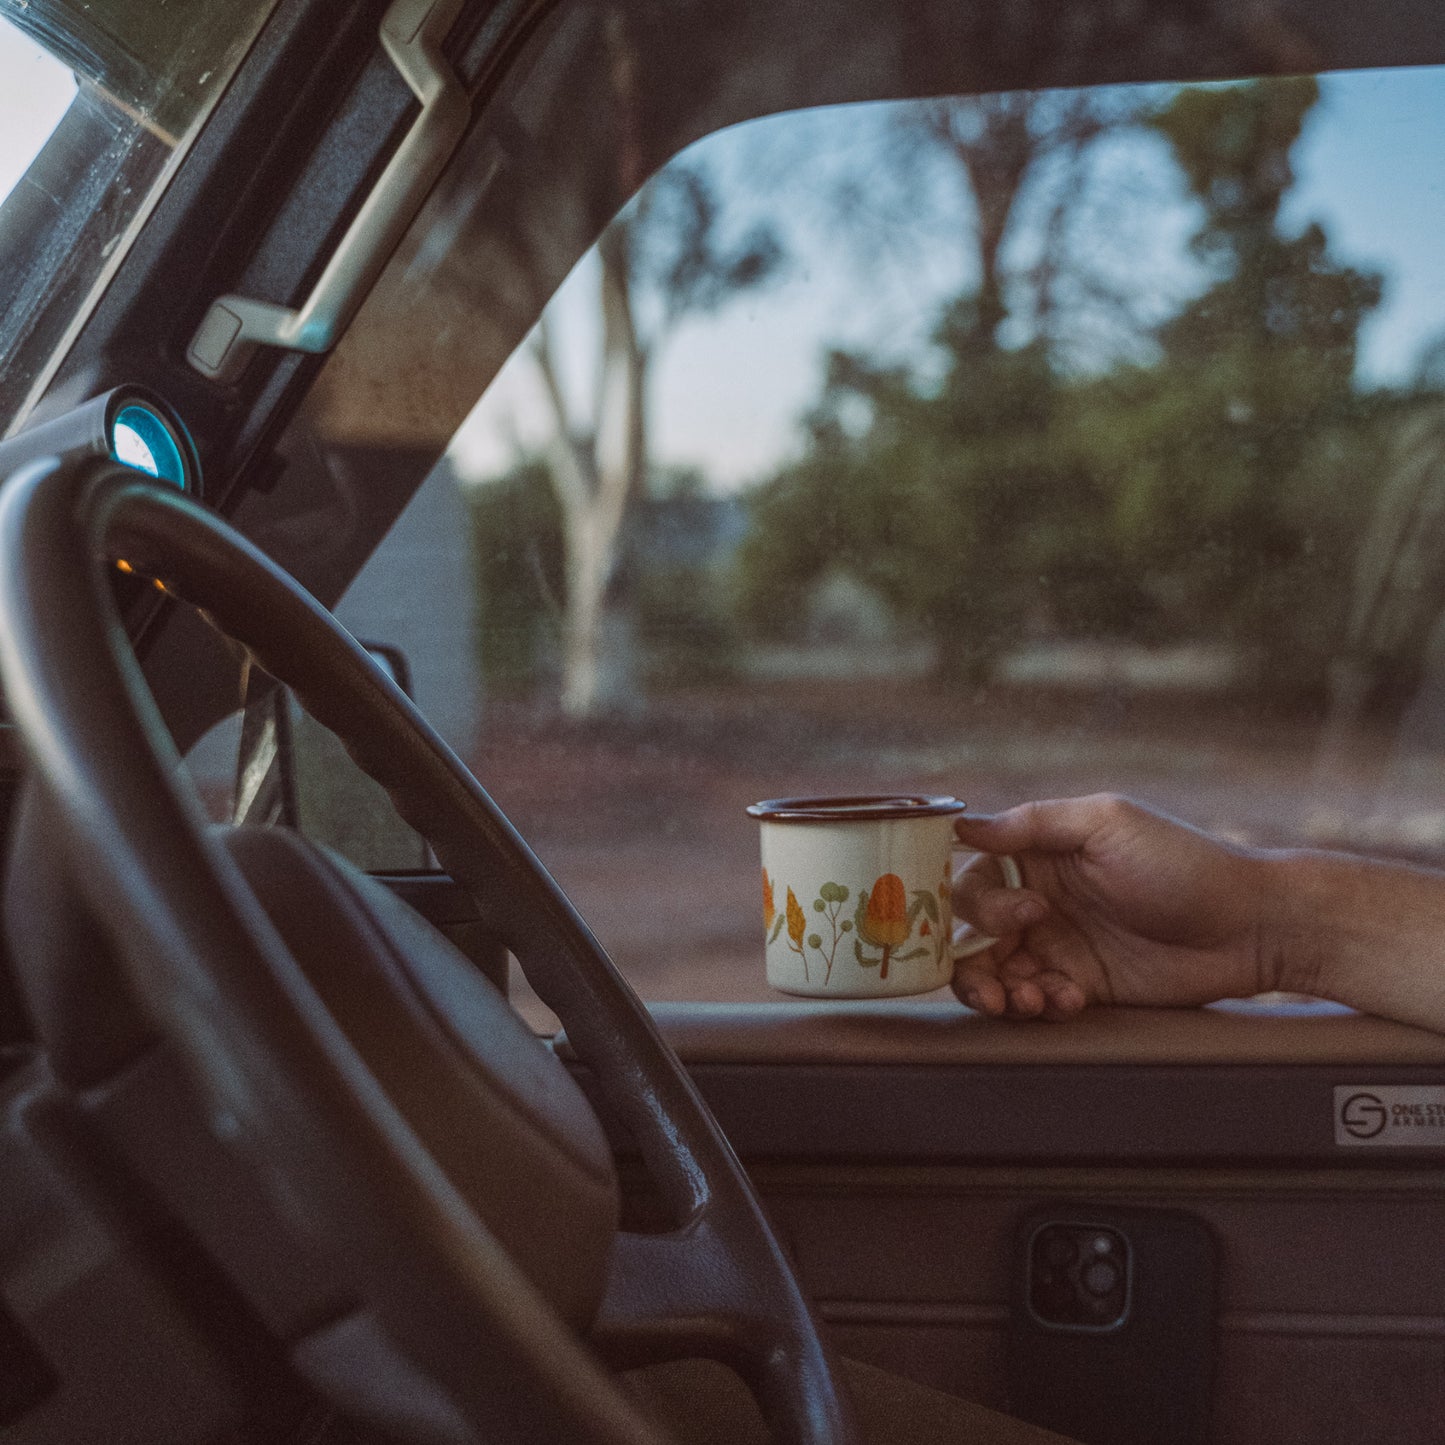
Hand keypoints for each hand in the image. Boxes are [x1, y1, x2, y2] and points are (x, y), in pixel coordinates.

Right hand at [951, 795, 1274, 1020]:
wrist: (1249, 926)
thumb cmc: (1182, 863)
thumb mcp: (1107, 824)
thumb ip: (1034, 822)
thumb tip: (963, 823)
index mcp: (1037, 855)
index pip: (972, 878)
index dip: (978, 903)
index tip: (1018, 916)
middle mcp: (1037, 899)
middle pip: (970, 933)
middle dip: (974, 960)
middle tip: (1002, 979)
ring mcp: (1058, 946)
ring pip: (994, 974)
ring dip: (997, 992)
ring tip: (1027, 1001)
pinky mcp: (1080, 986)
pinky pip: (1036, 1000)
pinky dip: (1040, 1006)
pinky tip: (1069, 1001)